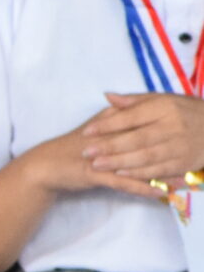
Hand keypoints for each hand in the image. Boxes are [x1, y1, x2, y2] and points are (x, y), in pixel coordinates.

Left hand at [80, 92, 203, 195]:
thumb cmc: (185, 111)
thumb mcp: (164, 99)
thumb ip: (135, 101)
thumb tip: (107, 97)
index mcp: (165, 106)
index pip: (132, 116)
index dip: (108, 125)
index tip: (88, 131)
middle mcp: (173, 126)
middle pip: (137, 138)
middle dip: (109, 146)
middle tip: (86, 151)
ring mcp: (180, 145)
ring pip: (145, 156)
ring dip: (119, 162)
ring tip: (96, 165)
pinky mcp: (185, 162)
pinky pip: (159, 169)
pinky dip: (139, 173)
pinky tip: (121, 175)